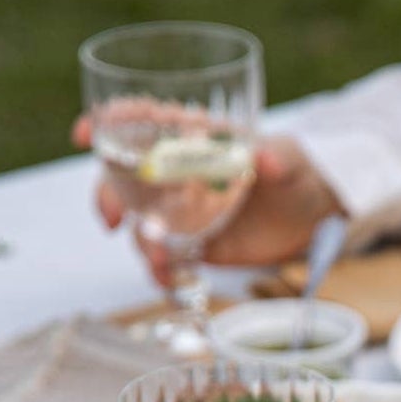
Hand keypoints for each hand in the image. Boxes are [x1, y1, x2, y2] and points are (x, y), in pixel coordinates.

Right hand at [72, 117, 345, 286]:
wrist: (314, 217)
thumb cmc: (298, 173)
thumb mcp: (289, 163)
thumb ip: (275, 160)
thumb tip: (264, 159)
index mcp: (192, 136)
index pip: (140, 120)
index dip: (108, 123)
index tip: (86, 134)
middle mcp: (177, 171)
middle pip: (124, 176)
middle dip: (107, 195)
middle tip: (111, 219)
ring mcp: (182, 209)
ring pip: (139, 221)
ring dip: (139, 242)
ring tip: (159, 263)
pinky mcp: (195, 243)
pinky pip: (165, 256)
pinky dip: (160, 269)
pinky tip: (167, 280)